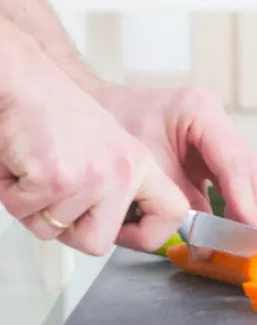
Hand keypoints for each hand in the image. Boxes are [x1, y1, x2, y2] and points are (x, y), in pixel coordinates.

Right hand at [0, 52, 188, 255]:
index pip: (173, 212)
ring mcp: (93, 175)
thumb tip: (120, 231)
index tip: (130, 234)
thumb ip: (117, 188)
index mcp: (139, 164)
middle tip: (54, 190)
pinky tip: (22, 162)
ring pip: (53, 231)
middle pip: (98, 243)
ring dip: (33, 206)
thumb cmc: (57, 116)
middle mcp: (123, 170)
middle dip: (66, 228)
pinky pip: (24, 214)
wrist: (26, 82)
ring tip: (37, 166)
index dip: (151, 234)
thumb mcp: (106, 149)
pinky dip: (11, 193)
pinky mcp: (57, 177)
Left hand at [94, 85, 256, 231]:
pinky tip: (237, 231)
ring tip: (255, 243)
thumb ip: (175, 199)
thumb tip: (203, 238)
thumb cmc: (111, 127)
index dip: (244, 200)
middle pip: (248, 169)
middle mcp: (214, 121)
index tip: (253, 230)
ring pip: (246, 176)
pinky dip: (234, 208)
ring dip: (250, 210)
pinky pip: (230, 183)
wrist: (92, 113)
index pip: (233, 162)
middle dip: (256, 209)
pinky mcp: (208, 154)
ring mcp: (214, 137)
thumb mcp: (142, 165)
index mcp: (200, 110)